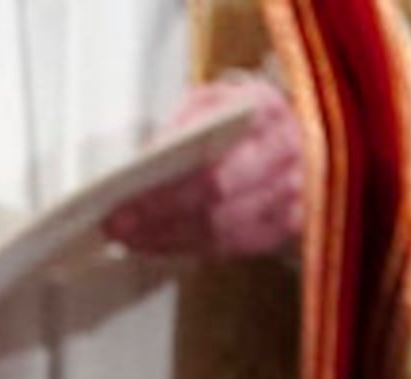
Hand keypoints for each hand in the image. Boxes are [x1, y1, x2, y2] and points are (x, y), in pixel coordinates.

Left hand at [104, 75, 303, 259]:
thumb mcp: (211, 100)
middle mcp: (286, 156)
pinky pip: (232, 245)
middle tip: (118, 230)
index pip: (211, 172)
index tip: (122, 206)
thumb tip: (148, 160)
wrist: (287, 125)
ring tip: (130, 239)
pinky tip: (159, 243)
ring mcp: (291, 194)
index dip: (164, 197)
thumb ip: (183, 122)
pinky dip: (190, 247)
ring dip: (169, 240)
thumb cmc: (239, 114)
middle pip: (215, 206)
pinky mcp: (284, 223)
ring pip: (222, 231)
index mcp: (266, 115)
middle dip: (160, 223)